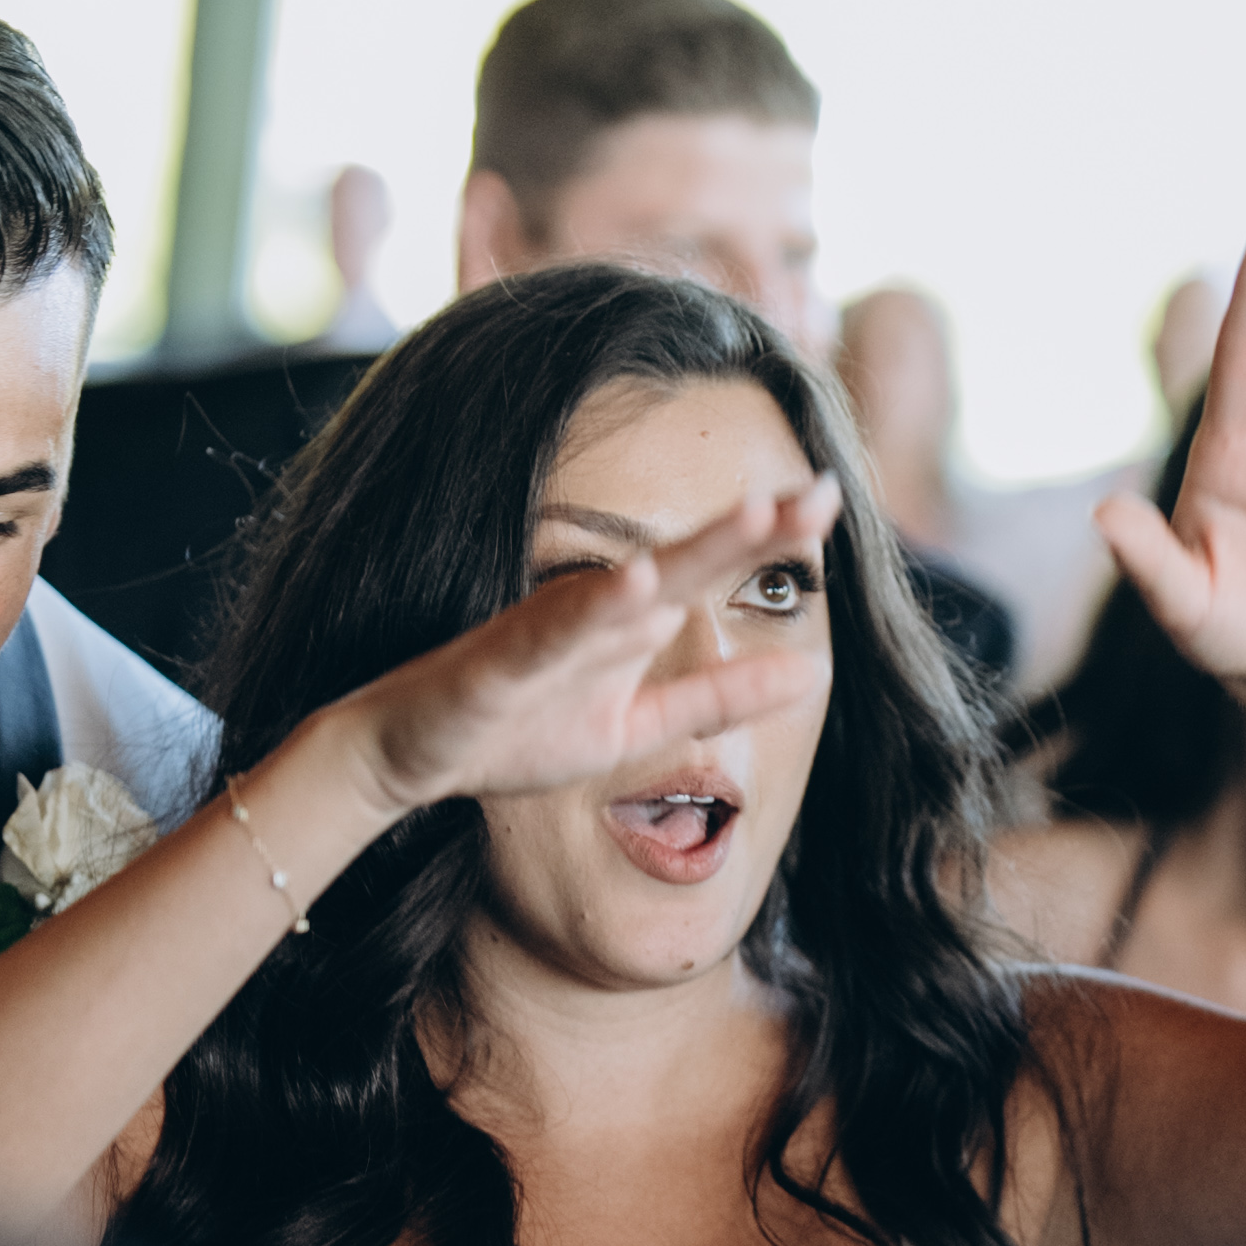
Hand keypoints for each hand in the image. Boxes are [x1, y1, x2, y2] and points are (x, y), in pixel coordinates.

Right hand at [327, 479, 842, 831]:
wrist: (410, 756)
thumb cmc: (519, 733)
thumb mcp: (639, 727)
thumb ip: (717, 699)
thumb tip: (809, 673)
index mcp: (631, 622)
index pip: (712, 570)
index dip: (770, 537)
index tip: (834, 499)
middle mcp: (596, 611)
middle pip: (685, 560)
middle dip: (752, 526)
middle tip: (823, 488)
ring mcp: (547, 632)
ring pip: (625, 584)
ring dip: (687, 551)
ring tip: (753, 517)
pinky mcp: (501, 663)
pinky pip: (550, 633)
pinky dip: (594, 610)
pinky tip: (638, 586)